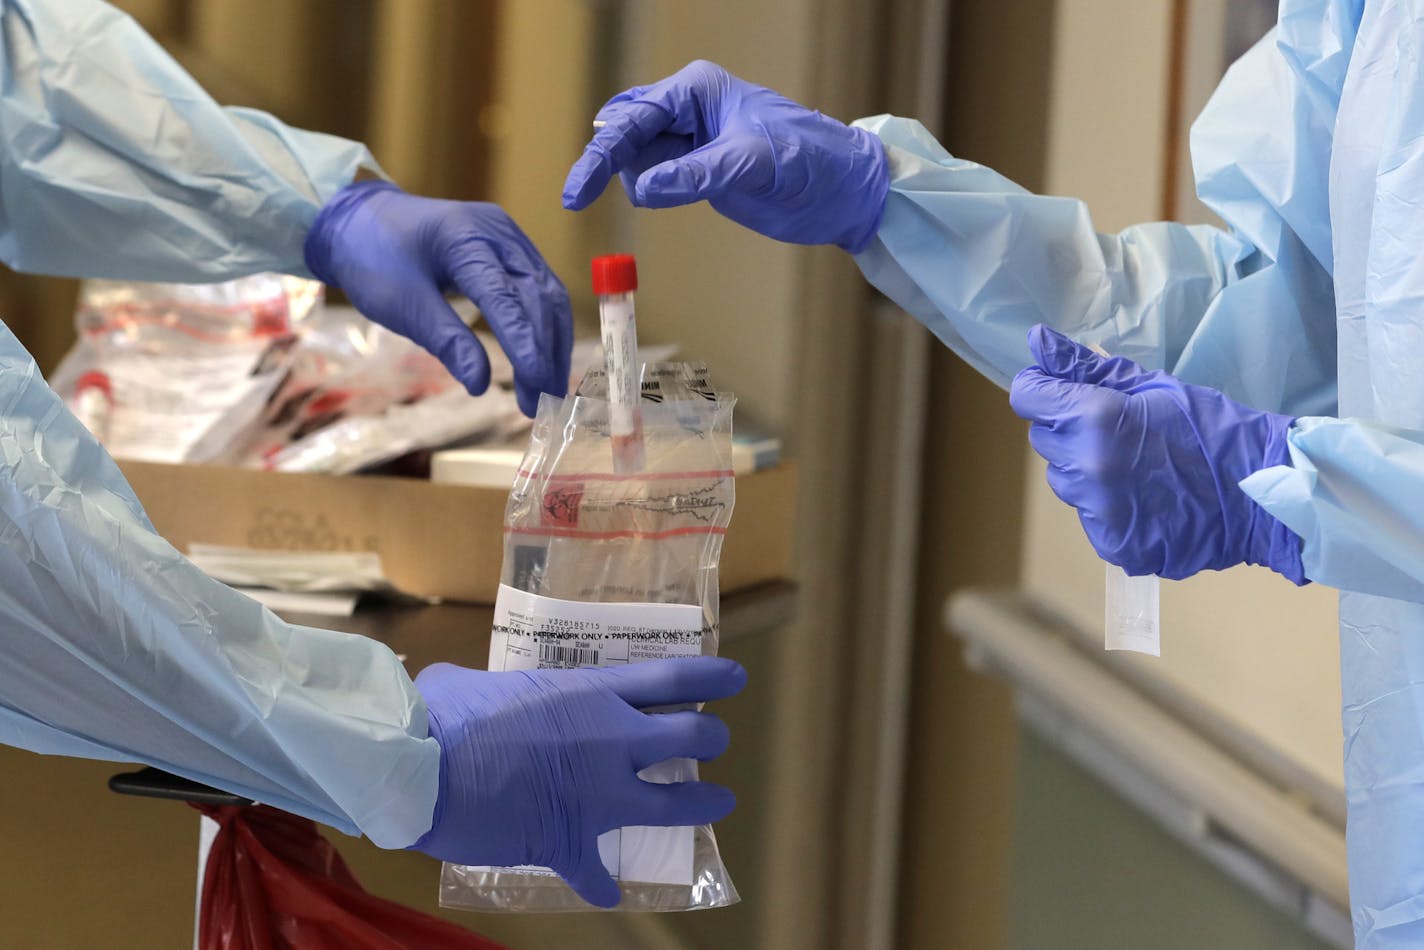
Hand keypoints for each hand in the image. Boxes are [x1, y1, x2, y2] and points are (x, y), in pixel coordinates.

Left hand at [304, 181, 571, 416]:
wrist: (361, 220)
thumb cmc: (374, 260)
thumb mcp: (402, 304)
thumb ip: (445, 341)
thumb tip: (480, 384)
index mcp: (464, 237)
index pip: (505, 295)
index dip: (524, 341)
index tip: (536, 384)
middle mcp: (498, 232)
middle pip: (538, 295)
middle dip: (544, 351)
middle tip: (544, 403)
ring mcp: (510, 238)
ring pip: (549, 295)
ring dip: (553, 344)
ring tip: (550, 392)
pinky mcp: (513, 250)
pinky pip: (540, 291)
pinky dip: (545, 329)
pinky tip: (545, 361)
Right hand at [411, 656, 745, 907]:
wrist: (421, 771)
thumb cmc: (441, 716)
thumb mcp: (472, 682)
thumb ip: (489, 686)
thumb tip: (456, 687)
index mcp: (590, 693)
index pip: (673, 678)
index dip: (713, 677)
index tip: (736, 680)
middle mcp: (609, 740)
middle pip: (693, 737)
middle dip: (711, 740)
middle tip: (712, 744)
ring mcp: (597, 795)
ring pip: (677, 803)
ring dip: (703, 804)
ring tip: (717, 803)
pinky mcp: (570, 843)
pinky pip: (600, 875)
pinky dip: (603, 885)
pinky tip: (605, 891)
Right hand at [562, 60, 888, 252]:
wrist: (845, 191)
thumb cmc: (811, 161)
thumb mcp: (751, 166)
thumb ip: (694, 176)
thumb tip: (643, 189)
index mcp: (697, 90)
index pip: (633, 121)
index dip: (599, 157)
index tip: (575, 194)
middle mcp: (688, 109)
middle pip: (623, 133)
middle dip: (609, 164)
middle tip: (582, 198)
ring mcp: (690, 141)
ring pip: (635, 159)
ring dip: (638, 181)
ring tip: (690, 189)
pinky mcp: (697, 170)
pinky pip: (655, 178)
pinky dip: (649, 191)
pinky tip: (665, 197)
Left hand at [1009, 325, 1305, 581]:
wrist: (1264, 490)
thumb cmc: (1211, 428)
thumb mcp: (1152, 386)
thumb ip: (1086, 367)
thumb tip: (1037, 342)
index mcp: (1094, 418)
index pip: (1029, 397)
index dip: (1043, 390)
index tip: (1062, 390)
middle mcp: (1087, 466)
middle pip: (1045, 440)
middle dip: (1070, 429)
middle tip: (1120, 430)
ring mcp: (1098, 510)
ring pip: (1065, 479)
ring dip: (1087, 469)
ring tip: (1138, 466)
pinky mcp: (1112, 544)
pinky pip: (1089, 516)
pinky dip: (1108, 506)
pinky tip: (1146, 497)